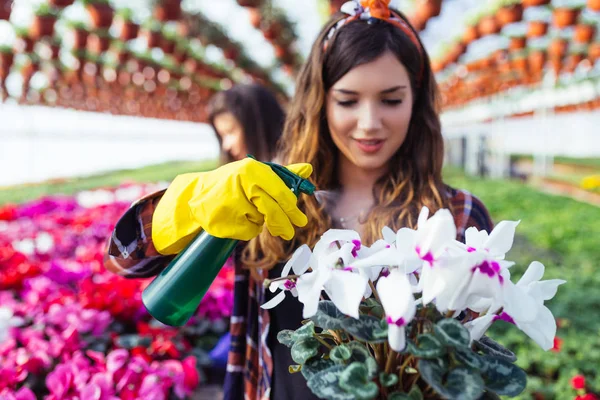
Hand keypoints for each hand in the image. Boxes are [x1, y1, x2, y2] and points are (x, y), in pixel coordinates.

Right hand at [152, 158, 312, 253]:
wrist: (197, 196)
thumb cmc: (233, 184)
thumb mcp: (257, 174)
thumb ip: (283, 174)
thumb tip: (309, 168)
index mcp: (252, 169)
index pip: (280, 193)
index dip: (292, 208)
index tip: (300, 220)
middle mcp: (241, 183)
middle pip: (271, 210)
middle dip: (283, 223)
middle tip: (290, 232)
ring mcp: (231, 203)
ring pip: (260, 220)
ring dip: (260, 221)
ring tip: (248, 213)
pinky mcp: (225, 221)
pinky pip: (248, 230)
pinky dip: (247, 228)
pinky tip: (236, 218)